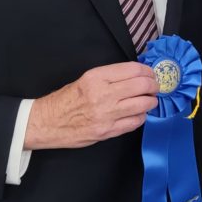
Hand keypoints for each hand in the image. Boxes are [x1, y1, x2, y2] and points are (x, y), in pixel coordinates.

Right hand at [25, 62, 157, 149]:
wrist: (47, 122)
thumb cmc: (66, 99)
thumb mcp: (86, 79)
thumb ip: (111, 76)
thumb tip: (138, 74)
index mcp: (97, 77)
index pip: (133, 69)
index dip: (148, 71)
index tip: (151, 73)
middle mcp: (103, 94)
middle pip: (142, 86)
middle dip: (154, 85)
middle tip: (155, 87)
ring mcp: (106, 114)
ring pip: (143, 104)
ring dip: (151, 101)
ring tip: (149, 100)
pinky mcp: (108, 131)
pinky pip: (135, 122)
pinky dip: (141, 117)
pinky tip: (137, 114)